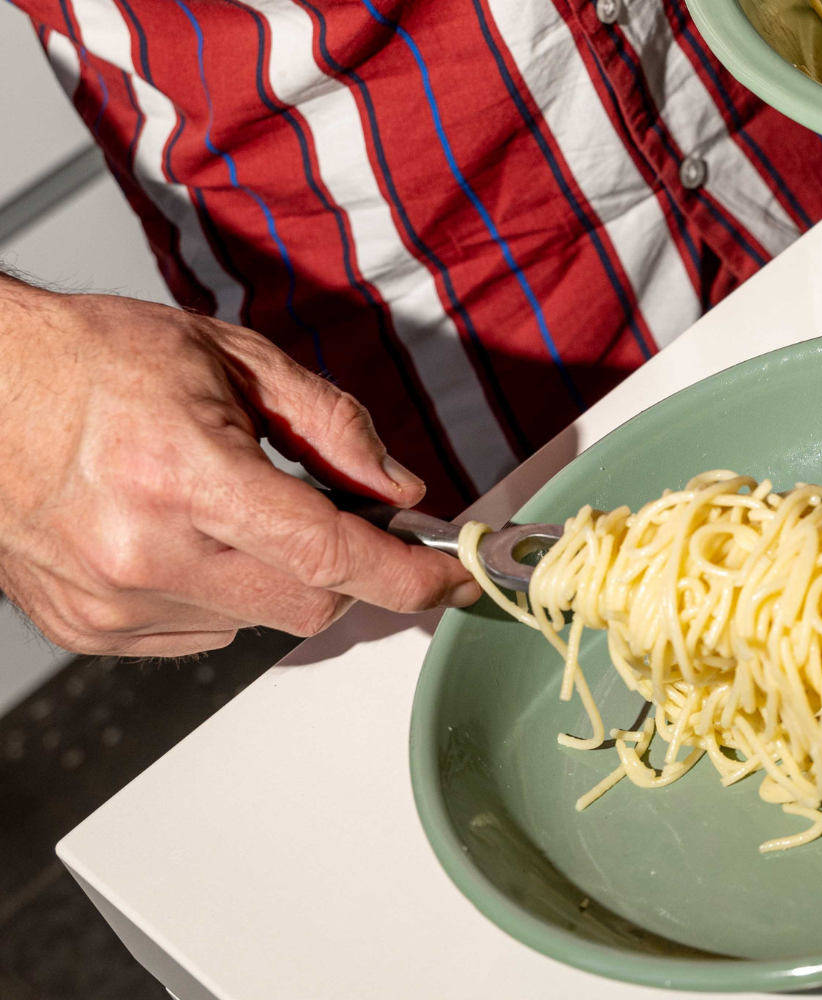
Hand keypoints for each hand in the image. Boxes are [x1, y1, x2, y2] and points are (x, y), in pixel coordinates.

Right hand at [0, 275, 477, 656]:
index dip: (411, 576)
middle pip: (310, 605)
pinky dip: (219, 595)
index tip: (453, 577)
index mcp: (185, 473)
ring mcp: (111, 599)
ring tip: (227, 508)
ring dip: (276, 578)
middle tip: (344, 523)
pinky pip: (200, 633)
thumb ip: (333, 426)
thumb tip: (402, 489)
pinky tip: (183, 537)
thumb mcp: (234, 360)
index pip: (332, 555)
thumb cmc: (92, 362)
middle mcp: (144, 549)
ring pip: (258, 624)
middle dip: (349, 572)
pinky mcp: (88, 628)